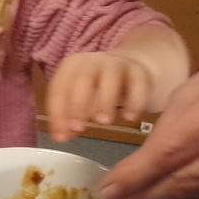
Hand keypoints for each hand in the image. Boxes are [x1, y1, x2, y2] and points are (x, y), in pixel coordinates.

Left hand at [46, 27, 187, 142]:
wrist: (132, 69)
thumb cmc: (99, 87)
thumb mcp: (81, 100)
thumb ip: (71, 118)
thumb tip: (62, 136)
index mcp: (73, 66)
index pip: (60, 88)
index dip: (58, 113)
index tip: (61, 136)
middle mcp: (94, 62)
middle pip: (83, 78)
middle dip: (78, 105)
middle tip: (79, 129)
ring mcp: (118, 64)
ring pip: (111, 77)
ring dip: (105, 100)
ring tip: (104, 123)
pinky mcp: (140, 71)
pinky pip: (139, 84)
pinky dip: (134, 101)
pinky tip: (130, 118)